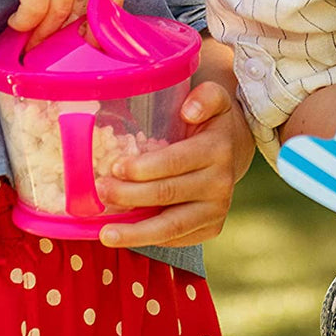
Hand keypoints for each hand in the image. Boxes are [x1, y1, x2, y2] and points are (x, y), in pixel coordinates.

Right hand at [0, 0, 123, 43]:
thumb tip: (80, 14)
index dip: (101, 19)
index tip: (85, 36)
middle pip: (96, 3)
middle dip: (78, 30)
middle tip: (59, 45)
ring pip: (60, 10)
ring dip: (42, 31)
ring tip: (29, 35)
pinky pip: (34, 8)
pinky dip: (24, 23)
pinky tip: (16, 22)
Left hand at [95, 81, 254, 248]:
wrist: (234, 148)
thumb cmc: (211, 121)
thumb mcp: (214, 98)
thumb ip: (204, 97)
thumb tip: (188, 111)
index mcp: (217, 150)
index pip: (175, 162)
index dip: (143, 167)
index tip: (115, 167)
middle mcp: (220, 184)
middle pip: (167, 194)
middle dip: (130, 195)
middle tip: (101, 191)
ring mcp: (216, 210)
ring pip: (171, 226)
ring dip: (135, 231)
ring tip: (105, 233)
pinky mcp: (211, 228)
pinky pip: (175, 238)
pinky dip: (147, 238)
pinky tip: (124, 235)